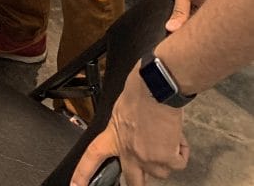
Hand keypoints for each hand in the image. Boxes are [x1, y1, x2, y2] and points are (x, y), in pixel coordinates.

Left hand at [70, 66, 189, 185]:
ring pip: (161, 172)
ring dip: (166, 158)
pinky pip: (178, 164)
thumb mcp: (121, 110)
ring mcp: (147, 158)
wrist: (156, 88)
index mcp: (113, 136)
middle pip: (132, 181)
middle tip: (142, 176)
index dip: (83, 173)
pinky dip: (181, 152)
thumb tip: (131, 134)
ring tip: (166, 135)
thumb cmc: (139, 92)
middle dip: (137, 183)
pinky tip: (176, 136)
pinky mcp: (166, 159)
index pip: (92, 156)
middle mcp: (129, 152)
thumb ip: (123, 129)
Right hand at [153, 0, 230, 31]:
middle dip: (174, 19)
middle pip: (175, 8)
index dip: (157, 2)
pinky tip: (200, 32)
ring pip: (189, 14)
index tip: (155, 17)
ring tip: (185, 37)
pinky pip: (202, 15)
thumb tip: (170, 28)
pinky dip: (201, 22)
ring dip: (188, 22)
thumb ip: (179, 9)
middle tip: (172, 34)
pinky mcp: (207, 2)